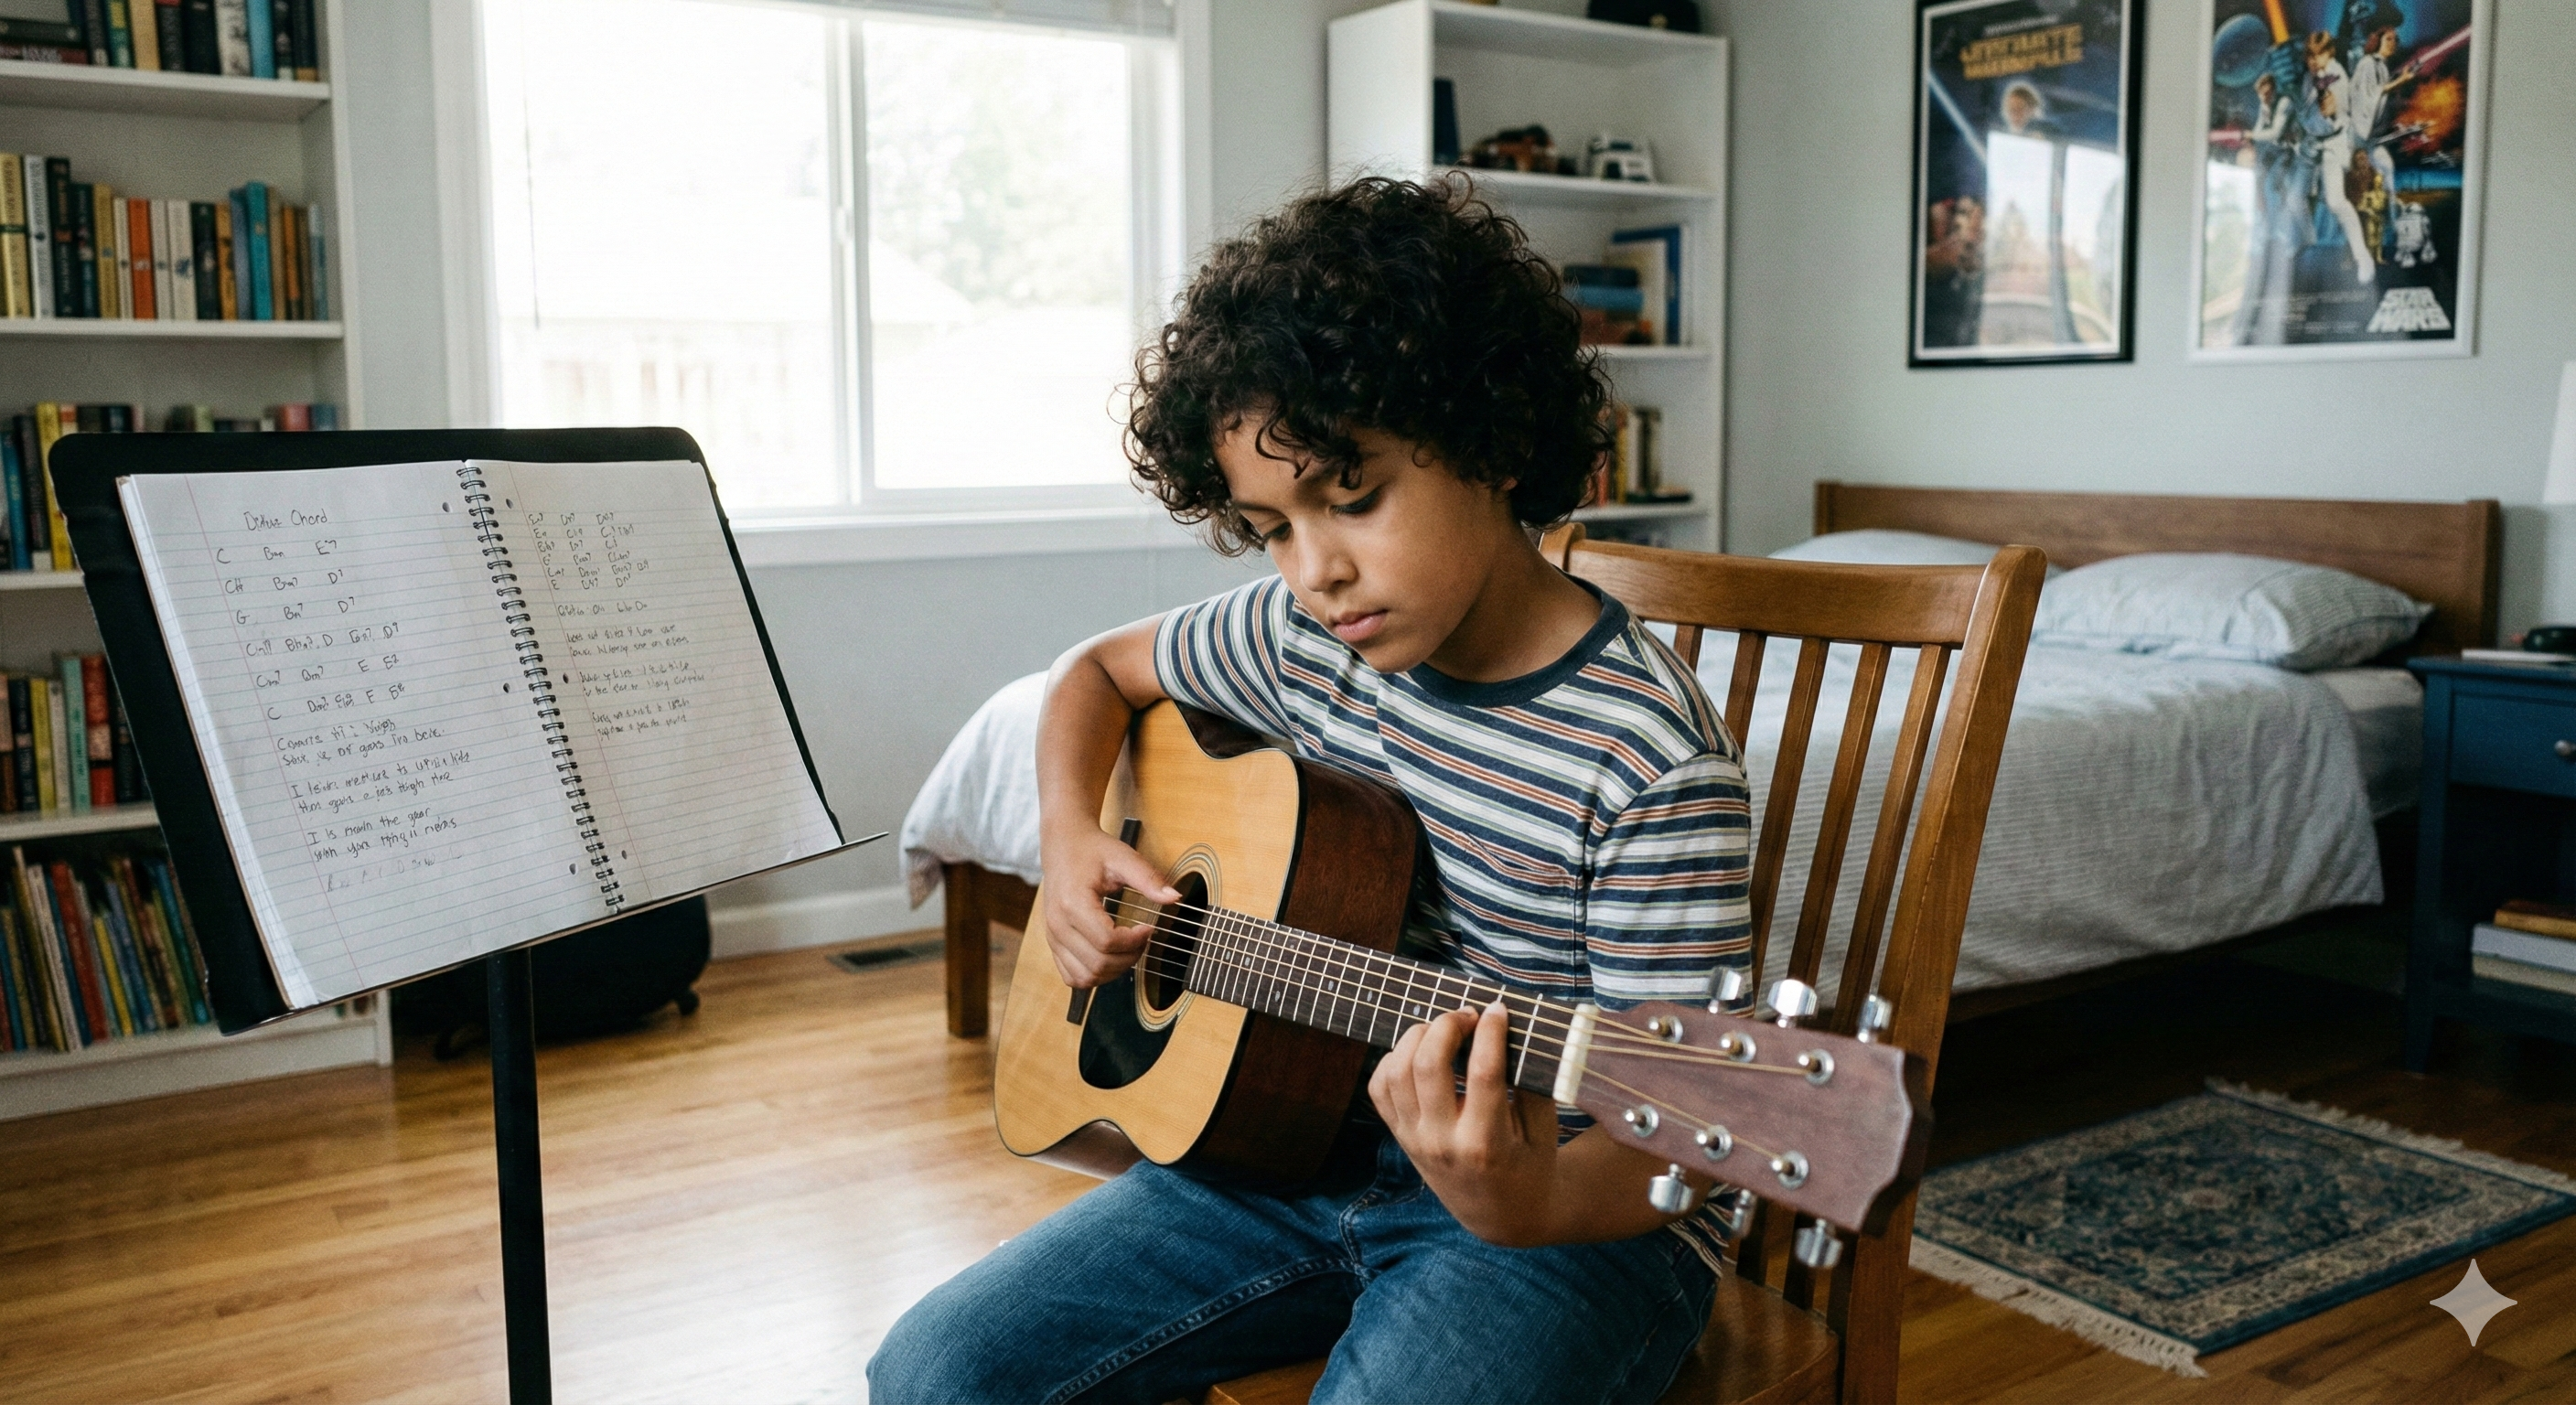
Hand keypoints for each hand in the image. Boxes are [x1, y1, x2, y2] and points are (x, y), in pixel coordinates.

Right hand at [1038, 824, 1177, 987]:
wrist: (1063, 845)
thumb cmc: (1092, 850)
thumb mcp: (1124, 858)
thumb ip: (1149, 879)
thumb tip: (1175, 898)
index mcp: (1072, 903)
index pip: (1107, 941)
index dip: (1135, 941)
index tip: (1148, 927)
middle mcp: (1057, 925)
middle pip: (1098, 964)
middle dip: (1129, 957)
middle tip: (1142, 938)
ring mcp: (1052, 937)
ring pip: (1085, 977)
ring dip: (1113, 971)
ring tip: (1128, 949)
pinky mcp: (1053, 944)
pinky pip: (1073, 977)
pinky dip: (1095, 975)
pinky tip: (1110, 956)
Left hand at [1369, 999, 1559, 1245]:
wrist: (1502, 1216)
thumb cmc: (1531, 1166)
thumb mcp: (1544, 1130)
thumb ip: (1530, 1081)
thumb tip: (1514, 1028)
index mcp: (1486, 1143)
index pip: (1484, 1073)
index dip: (1491, 1032)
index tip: (1499, 1009)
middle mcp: (1442, 1142)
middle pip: (1428, 1065)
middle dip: (1447, 1025)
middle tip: (1468, 1015)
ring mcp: (1415, 1140)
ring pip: (1396, 1071)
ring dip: (1417, 1037)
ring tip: (1442, 1029)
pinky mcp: (1401, 1138)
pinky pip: (1379, 1088)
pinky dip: (1393, 1061)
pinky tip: (1419, 1053)